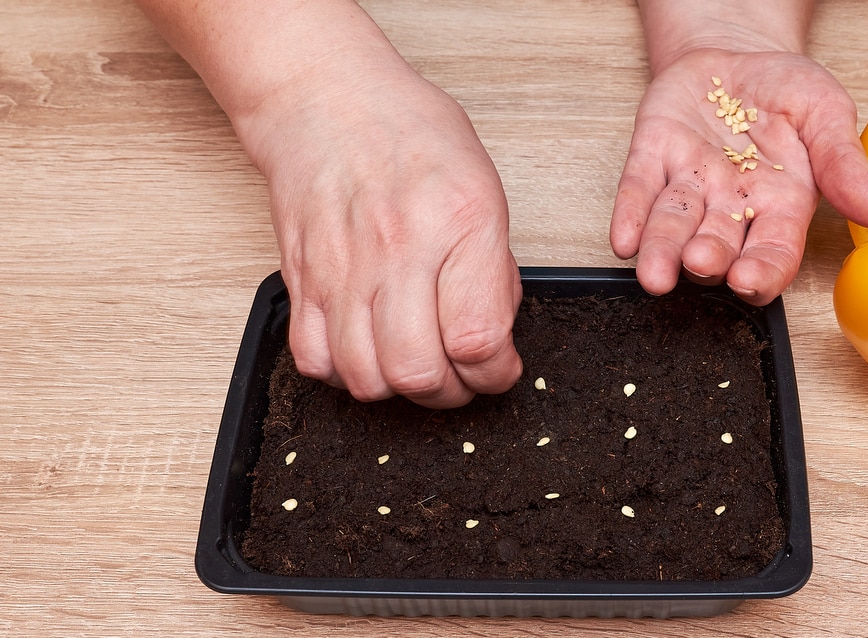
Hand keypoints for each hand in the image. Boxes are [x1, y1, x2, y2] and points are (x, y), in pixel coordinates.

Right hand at [239, 54, 522, 407]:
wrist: (327, 101)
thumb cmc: (410, 135)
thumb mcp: (485, 188)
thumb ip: (493, 267)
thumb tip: (494, 336)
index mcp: (458, 224)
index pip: (477, 339)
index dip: (496, 372)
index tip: (500, 368)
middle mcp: (397, 251)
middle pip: (418, 372)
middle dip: (452, 392)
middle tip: (462, 376)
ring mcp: (342, 270)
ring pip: (366, 379)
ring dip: (399, 389)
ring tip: (416, 365)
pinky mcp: (302, 280)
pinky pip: (315, 361)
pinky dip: (345, 373)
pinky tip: (367, 351)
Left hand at [610, 48, 867, 303]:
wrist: (739, 52)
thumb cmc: (787, 92)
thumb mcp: (828, 113)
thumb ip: (845, 163)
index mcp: (781, 205)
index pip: (773, 251)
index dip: (762, 270)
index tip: (750, 281)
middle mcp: (730, 206)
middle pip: (717, 245)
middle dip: (708, 261)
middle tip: (702, 266)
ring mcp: (689, 184)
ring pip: (672, 225)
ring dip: (662, 252)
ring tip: (655, 274)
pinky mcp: (652, 157)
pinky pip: (637, 190)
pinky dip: (629, 216)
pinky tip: (623, 240)